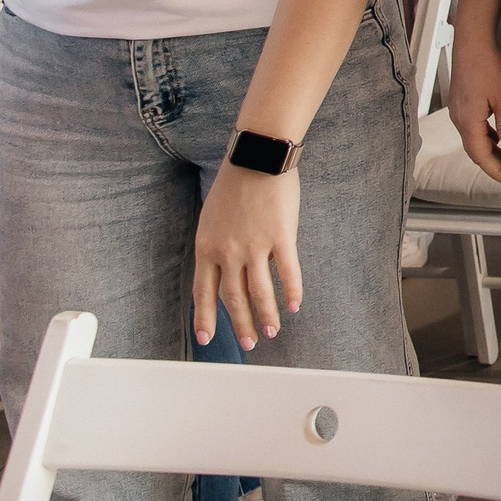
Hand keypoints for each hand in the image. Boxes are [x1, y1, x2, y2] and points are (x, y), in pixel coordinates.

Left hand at [193, 163, 300, 349]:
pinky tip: (296, 305)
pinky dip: (292, 291)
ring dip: (267, 315)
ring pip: (259, 291)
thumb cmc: (235, 183)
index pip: (203, 292)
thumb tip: (227, 267)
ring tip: (273, 331)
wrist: (257, 157)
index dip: (205, 317)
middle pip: (233, 298)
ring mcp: (255, 245)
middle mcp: (228, 251)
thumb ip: (217, 244)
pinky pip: (287, 271)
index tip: (207, 338)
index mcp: (207, 247)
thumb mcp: (213, 217)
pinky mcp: (281, 236)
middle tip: (249, 343)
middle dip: (240, 324)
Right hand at [444, 32, 500, 188]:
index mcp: (468, 121)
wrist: (472, 42)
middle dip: (491, 164)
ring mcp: (459, 110)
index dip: (494, 170)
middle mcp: (459, 118)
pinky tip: (496, 135)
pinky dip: (485, 136)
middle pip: (475, 149)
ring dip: (489, 150)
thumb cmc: (487, 66)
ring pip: (473, 138)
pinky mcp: (462, 102)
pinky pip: (472, 126)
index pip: (480, 155)